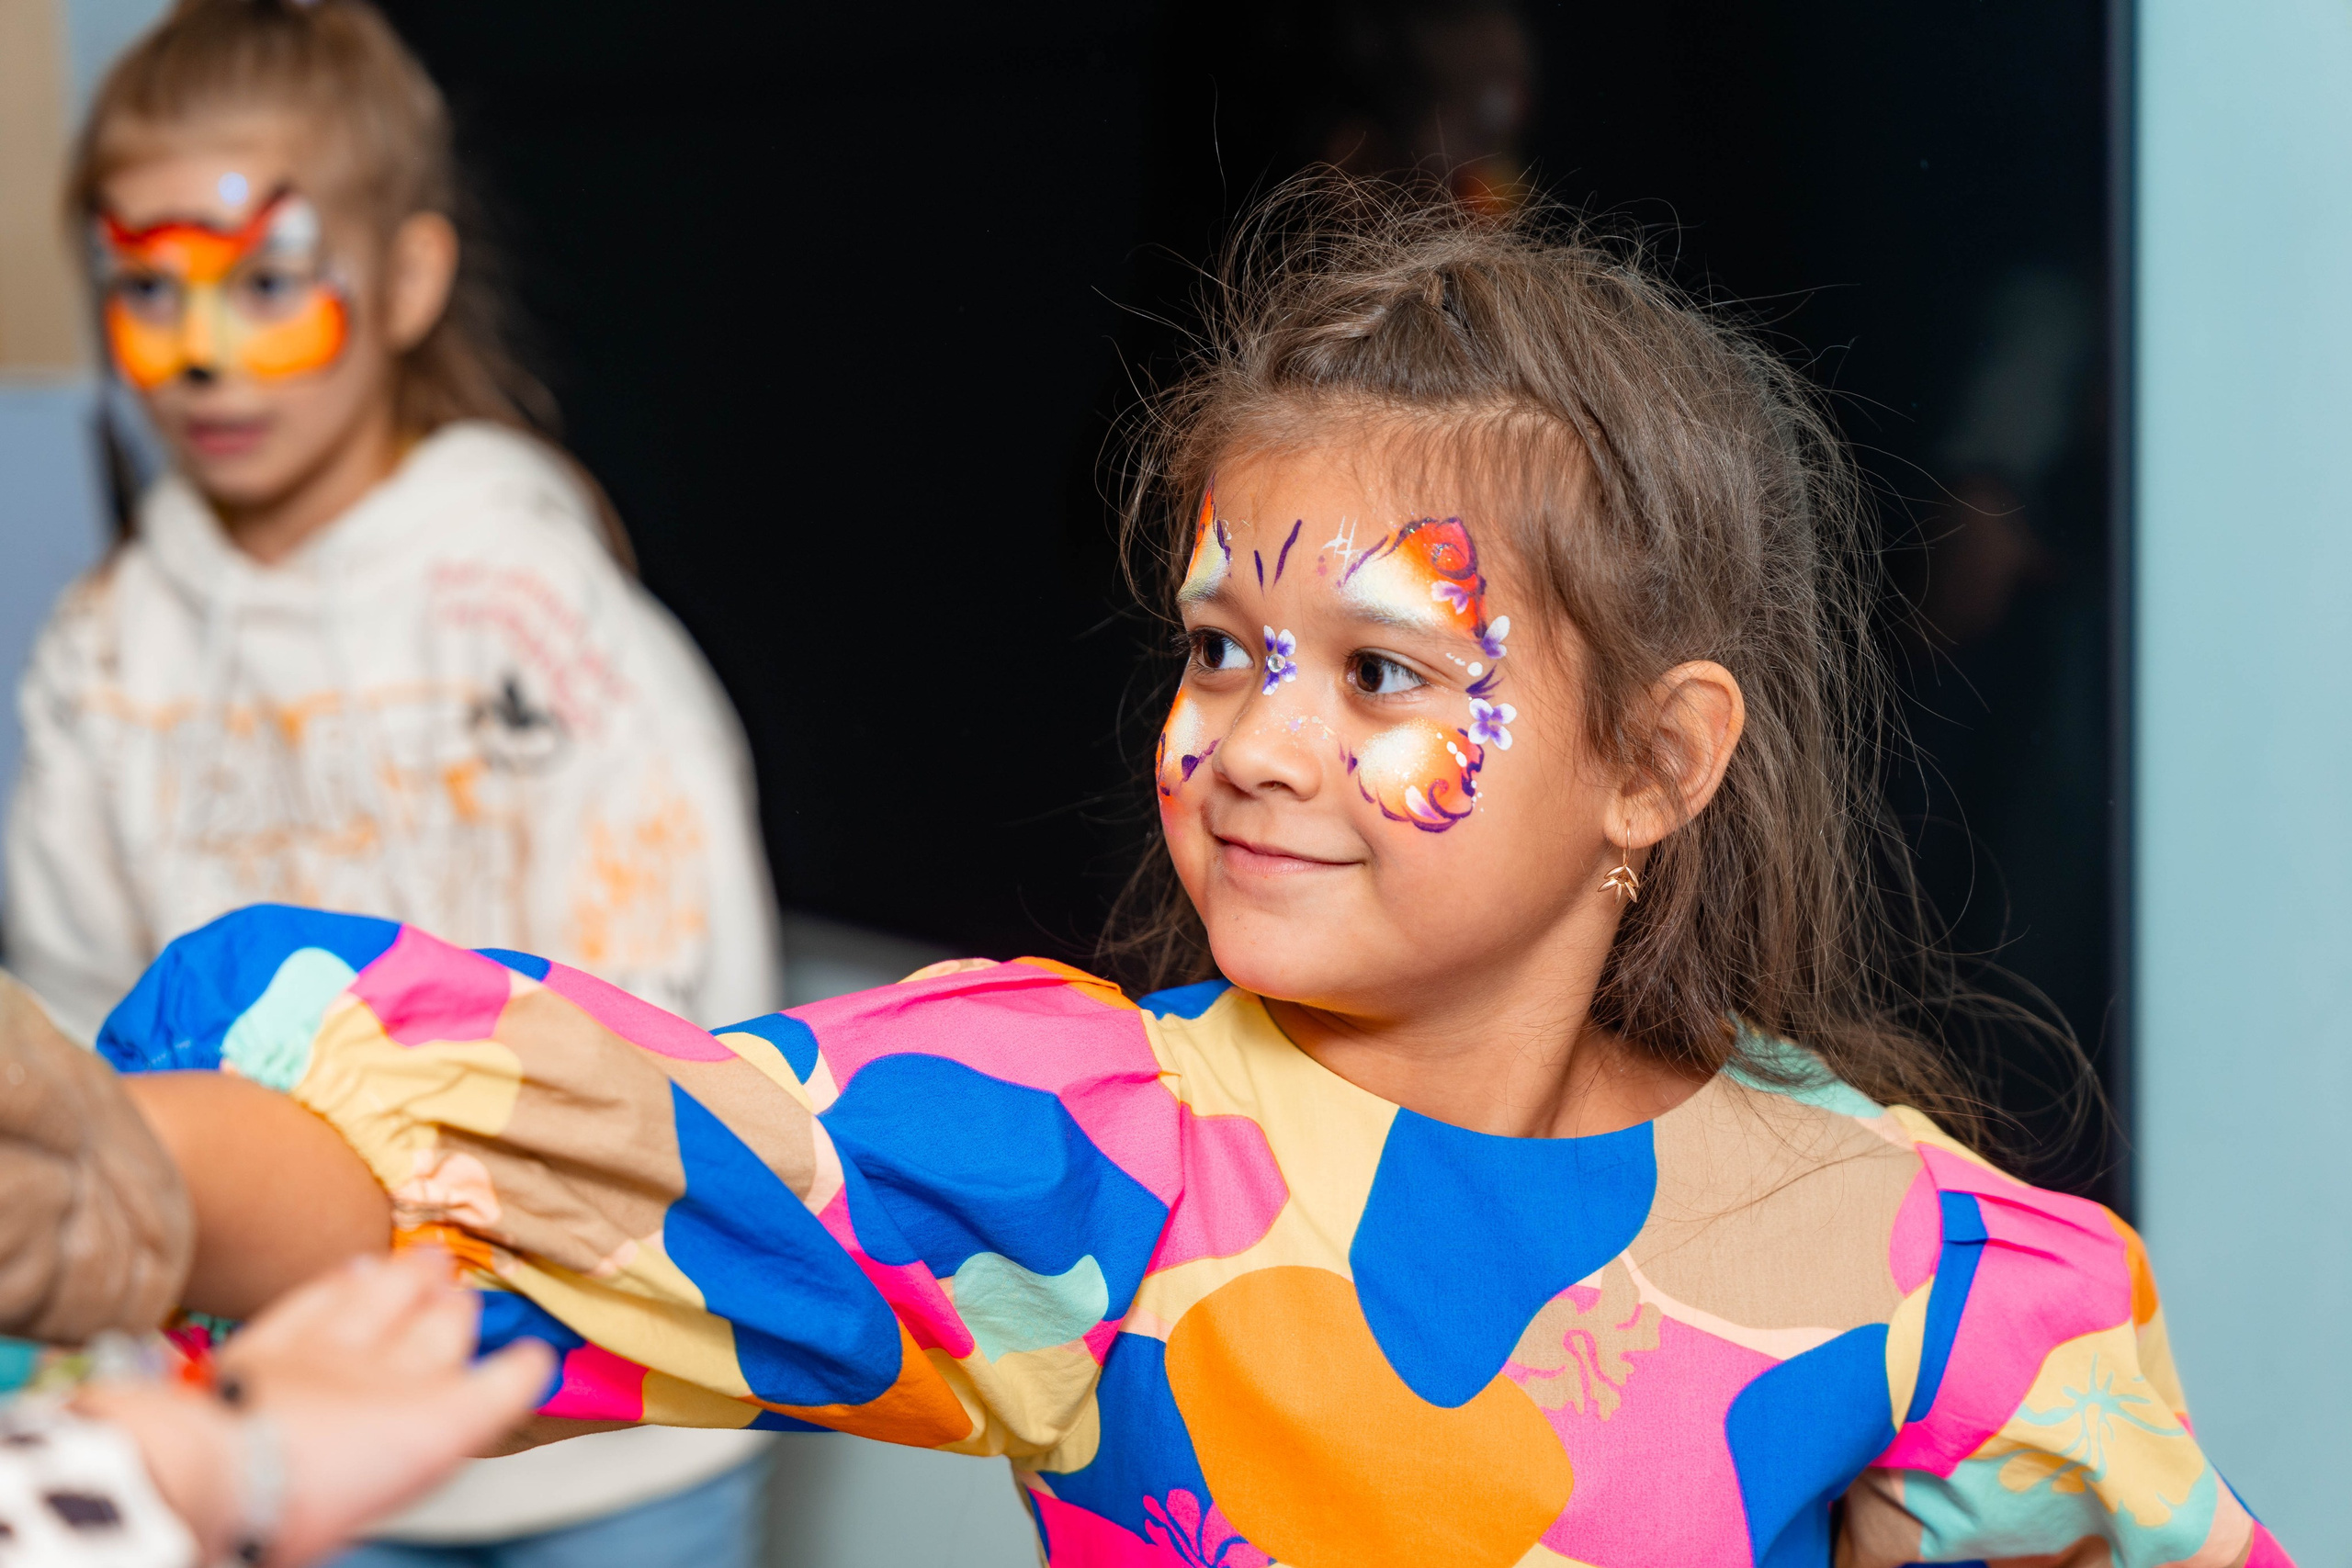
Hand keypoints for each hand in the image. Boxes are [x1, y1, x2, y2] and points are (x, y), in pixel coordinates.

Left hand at [82, 1250, 553, 1566]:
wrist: (211, 1480)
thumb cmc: (299, 1512)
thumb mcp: (397, 1482)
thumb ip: (436, 1433)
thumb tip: (478, 1397)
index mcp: (432, 1424)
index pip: (498, 1383)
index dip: (520, 1368)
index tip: (533, 1358)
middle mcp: (392, 1376)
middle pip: (443, 1324)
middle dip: (460, 1308)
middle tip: (466, 1295)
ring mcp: (330, 1349)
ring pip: (388, 1294)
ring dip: (411, 1277)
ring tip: (428, 1260)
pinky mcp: (271, 1340)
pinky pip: (320, 1296)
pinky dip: (344, 1281)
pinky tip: (354, 1271)